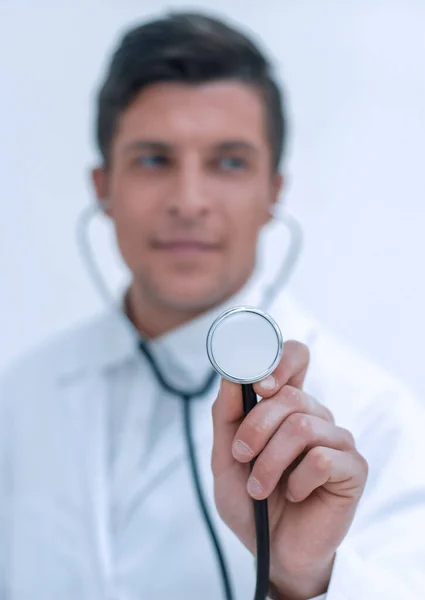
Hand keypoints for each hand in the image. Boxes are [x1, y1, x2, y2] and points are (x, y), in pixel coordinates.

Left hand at [211, 341, 367, 599]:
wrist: (271, 551)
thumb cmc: (250, 500)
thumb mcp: (225, 456)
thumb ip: (227, 414)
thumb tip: (231, 372)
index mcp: (286, 405)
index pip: (295, 356)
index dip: (278, 358)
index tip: (256, 383)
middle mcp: (314, 416)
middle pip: (289, 395)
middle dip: (255, 427)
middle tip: (240, 456)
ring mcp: (336, 440)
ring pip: (301, 426)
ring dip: (269, 461)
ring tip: (259, 488)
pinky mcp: (353, 467)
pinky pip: (321, 458)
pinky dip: (297, 480)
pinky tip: (295, 494)